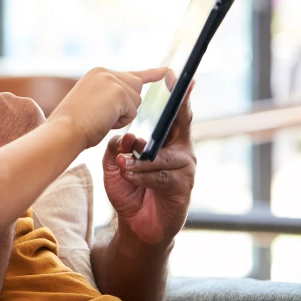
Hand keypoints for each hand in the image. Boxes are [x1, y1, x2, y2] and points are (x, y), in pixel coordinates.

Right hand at [49, 67, 166, 148]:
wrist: (65, 129)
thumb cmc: (74, 124)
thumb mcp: (92, 102)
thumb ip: (109, 96)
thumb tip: (131, 98)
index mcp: (97, 73)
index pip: (128, 74)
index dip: (149, 74)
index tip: (166, 70)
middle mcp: (104, 72)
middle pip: (136, 87)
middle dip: (128, 104)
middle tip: (104, 115)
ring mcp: (112, 80)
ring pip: (135, 101)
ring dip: (122, 115)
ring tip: (99, 117)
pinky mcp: (119, 92)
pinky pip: (133, 110)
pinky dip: (122, 120)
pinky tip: (104, 119)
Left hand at [102, 83, 196, 246]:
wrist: (137, 225)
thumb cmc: (129, 190)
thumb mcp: (115, 166)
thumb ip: (118, 148)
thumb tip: (125, 137)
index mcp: (167, 141)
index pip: (173, 114)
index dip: (174, 95)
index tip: (172, 75)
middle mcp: (181, 150)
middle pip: (181, 125)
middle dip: (175, 109)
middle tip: (170, 93)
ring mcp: (184, 169)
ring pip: (162, 155)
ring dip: (140, 160)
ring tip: (123, 164)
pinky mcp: (182, 187)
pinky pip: (160, 175)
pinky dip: (142, 175)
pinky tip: (129, 176)